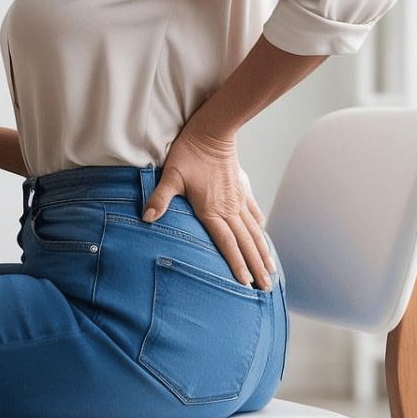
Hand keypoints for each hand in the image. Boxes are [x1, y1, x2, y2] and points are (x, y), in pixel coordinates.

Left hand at [143, 126, 274, 290]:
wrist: (213, 131)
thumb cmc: (189, 153)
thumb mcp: (170, 175)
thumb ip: (160, 198)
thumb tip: (146, 218)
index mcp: (212, 210)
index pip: (228, 244)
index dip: (237, 265)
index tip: (246, 283)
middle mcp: (229, 209)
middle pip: (246, 243)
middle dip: (256, 266)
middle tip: (266, 286)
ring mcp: (238, 199)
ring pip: (254, 231)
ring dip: (262, 251)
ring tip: (271, 269)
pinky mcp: (242, 189)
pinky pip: (253, 212)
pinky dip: (260, 227)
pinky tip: (263, 234)